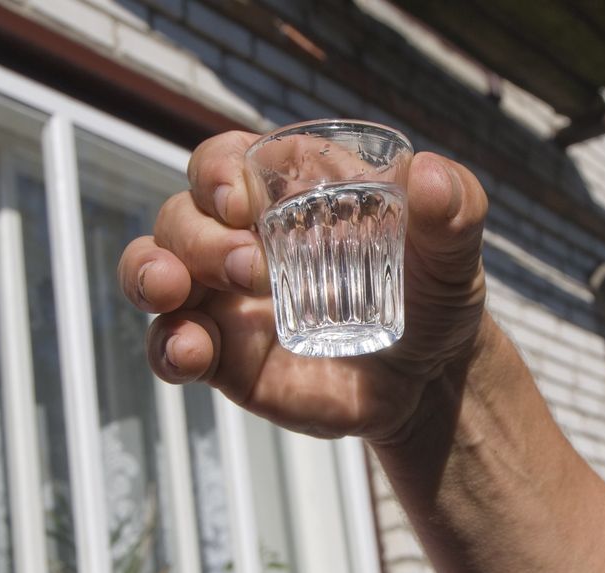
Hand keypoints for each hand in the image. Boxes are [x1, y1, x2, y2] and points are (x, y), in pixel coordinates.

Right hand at [116, 131, 489, 443]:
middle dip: (198, 235)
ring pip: (155, 270)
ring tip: (175, 292)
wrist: (431, 378)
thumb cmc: (433, 294)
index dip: (217, 172)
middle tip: (249, 268)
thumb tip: (430, 176)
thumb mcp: (453, 252)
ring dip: (150, 274)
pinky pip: (172, 346)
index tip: (241, 200)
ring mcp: (225, 300)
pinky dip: (168, 347)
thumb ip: (454, 210)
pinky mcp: (224, 357)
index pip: (225, 162)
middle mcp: (241, 239)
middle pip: (181, 216)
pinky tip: (189, 354)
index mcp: (285, 195)